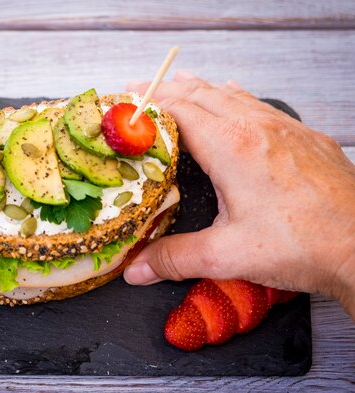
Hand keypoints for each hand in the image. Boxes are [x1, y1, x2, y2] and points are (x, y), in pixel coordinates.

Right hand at [124, 72, 354, 318]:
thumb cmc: (302, 246)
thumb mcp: (227, 255)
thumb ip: (175, 258)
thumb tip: (137, 269)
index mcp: (231, 147)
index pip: (179, 110)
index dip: (148, 103)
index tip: (125, 103)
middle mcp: (257, 127)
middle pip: (201, 93)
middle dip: (166, 89)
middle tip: (139, 91)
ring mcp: (285, 128)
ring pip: (232, 94)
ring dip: (199, 88)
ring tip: (177, 84)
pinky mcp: (305, 137)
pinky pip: (260, 104)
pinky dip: (234, 96)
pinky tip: (232, 96)